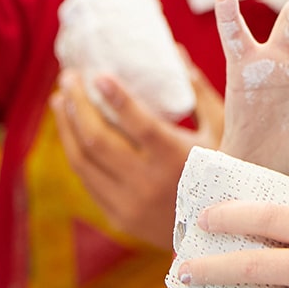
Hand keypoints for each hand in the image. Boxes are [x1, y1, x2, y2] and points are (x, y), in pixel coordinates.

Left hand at [50, 53, 222, 248]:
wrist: (220, 235)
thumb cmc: (227, 173)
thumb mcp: (222, 132)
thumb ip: (198, 93)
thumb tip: (177, 52)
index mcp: (177, 160)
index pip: (138, 124)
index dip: (115, 97)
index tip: (96, 73)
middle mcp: (148, 184)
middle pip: (98, 140)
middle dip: (78, 104)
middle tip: (69, 77)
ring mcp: (129, 204)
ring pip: (83, 161)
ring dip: (67, 127)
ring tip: (61, 100)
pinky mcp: (118, 217)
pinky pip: (88, 180)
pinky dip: (76, 152)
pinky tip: (73, 131)